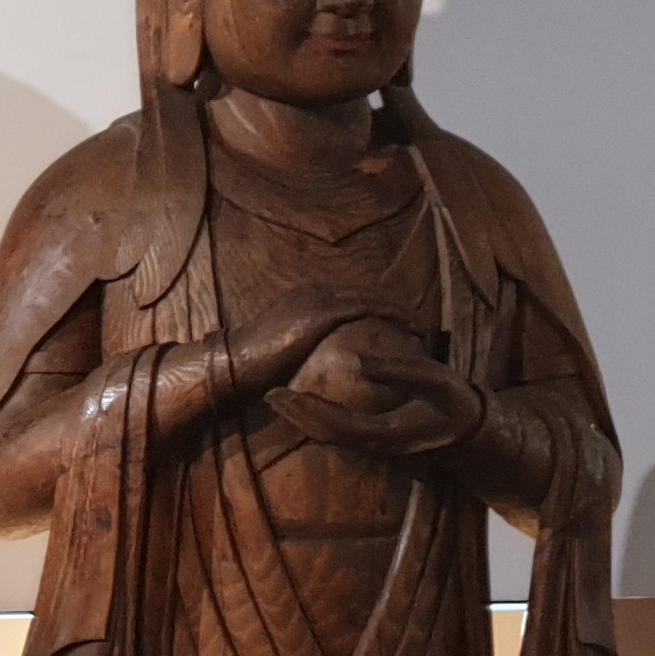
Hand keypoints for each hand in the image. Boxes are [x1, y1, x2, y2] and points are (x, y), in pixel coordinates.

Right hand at [221, 287, 399, 402]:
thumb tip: (321, 360)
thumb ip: (306, 344)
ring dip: (397, 309)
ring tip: (418, 324)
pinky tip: (410, 325)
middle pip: (364, 292)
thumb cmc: (254, 364)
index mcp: (304, 296)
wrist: (236, 363)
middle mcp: (313, 291)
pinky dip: (391, 314)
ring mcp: (317, 299)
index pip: (350, 296)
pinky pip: (368, 308)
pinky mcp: (323, 313)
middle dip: (392, 305)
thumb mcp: (284, 347)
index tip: (397, 320)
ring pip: (370, 297)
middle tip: (416, 321)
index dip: (377, 306)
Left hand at [272, 318, 482, 457]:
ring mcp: (371, 446)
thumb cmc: (452, 400)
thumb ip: (396, 371)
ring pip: (326, 436)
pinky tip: (300, 404)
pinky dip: (313, 420)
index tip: (281, 392)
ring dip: (300, 418)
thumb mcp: (431, 380)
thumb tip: (357, 361)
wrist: (468, 429)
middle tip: (267, 394)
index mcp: (384, 432)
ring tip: (275, 397)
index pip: (335, 423)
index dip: (306, 410)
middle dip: (294, 415)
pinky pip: (335, 433)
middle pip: (323, 433)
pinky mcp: (371, 440)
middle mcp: (373, 444)